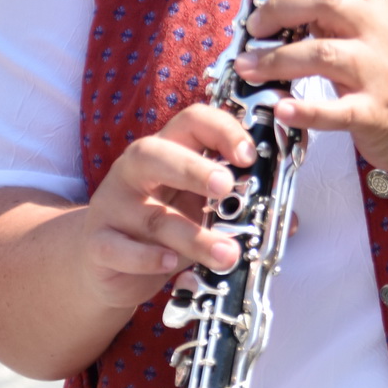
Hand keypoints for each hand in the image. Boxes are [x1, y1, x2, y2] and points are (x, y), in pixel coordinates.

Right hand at [79, 104, 254, 312]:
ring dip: (194, 235)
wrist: (104, 265)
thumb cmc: (160, 228)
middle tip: (228, 186)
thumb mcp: (197, 211)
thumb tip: (289, 220)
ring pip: (152, 215)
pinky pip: (118, 248)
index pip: (191, 122)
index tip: (250, 154)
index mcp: (166, 151)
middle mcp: (135, 172)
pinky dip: (146, 258)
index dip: (222, 131)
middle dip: (194, 168)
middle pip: (157, 154)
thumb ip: (235, 209)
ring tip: (228, 253)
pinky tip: (171, 263)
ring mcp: (112, 207)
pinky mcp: (97, 243)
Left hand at [234, 0, 387, 180]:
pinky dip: (305, 110)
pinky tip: (280, 109)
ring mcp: (377, 72)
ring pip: (322, 54)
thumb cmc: (387, 71)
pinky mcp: (373, 112)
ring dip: (276, 60)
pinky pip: (336, 111)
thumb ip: (329, 11)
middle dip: (278, 8)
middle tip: (252, 27)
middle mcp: (377, 30)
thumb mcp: (365, 29)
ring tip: (247, 68)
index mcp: (373, 3)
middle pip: (324, 0)